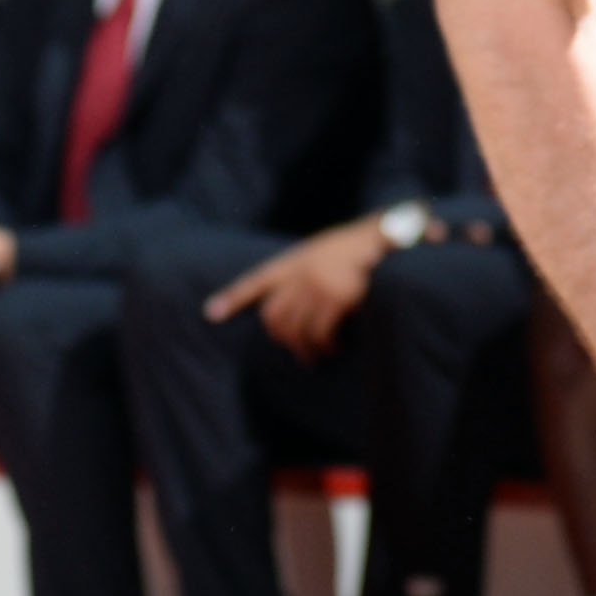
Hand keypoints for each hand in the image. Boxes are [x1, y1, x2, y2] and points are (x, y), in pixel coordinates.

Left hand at [205, 219, 387, 358]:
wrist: (383, 238)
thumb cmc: (356, 247)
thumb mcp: (323, 250)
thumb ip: (306, 270)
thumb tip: (299, 300)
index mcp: (294, 260)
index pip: (256, 281)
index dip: (233, 297)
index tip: (212, 312)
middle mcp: (300, 273)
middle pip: (273, 316)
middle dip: (282, 338)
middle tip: (297, 351)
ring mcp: (317, 286)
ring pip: (296, 330)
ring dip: (305, 349)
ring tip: (317, 356)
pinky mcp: (337, 299)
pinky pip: (321, 333)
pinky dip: (326, 346)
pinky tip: (334, 348)